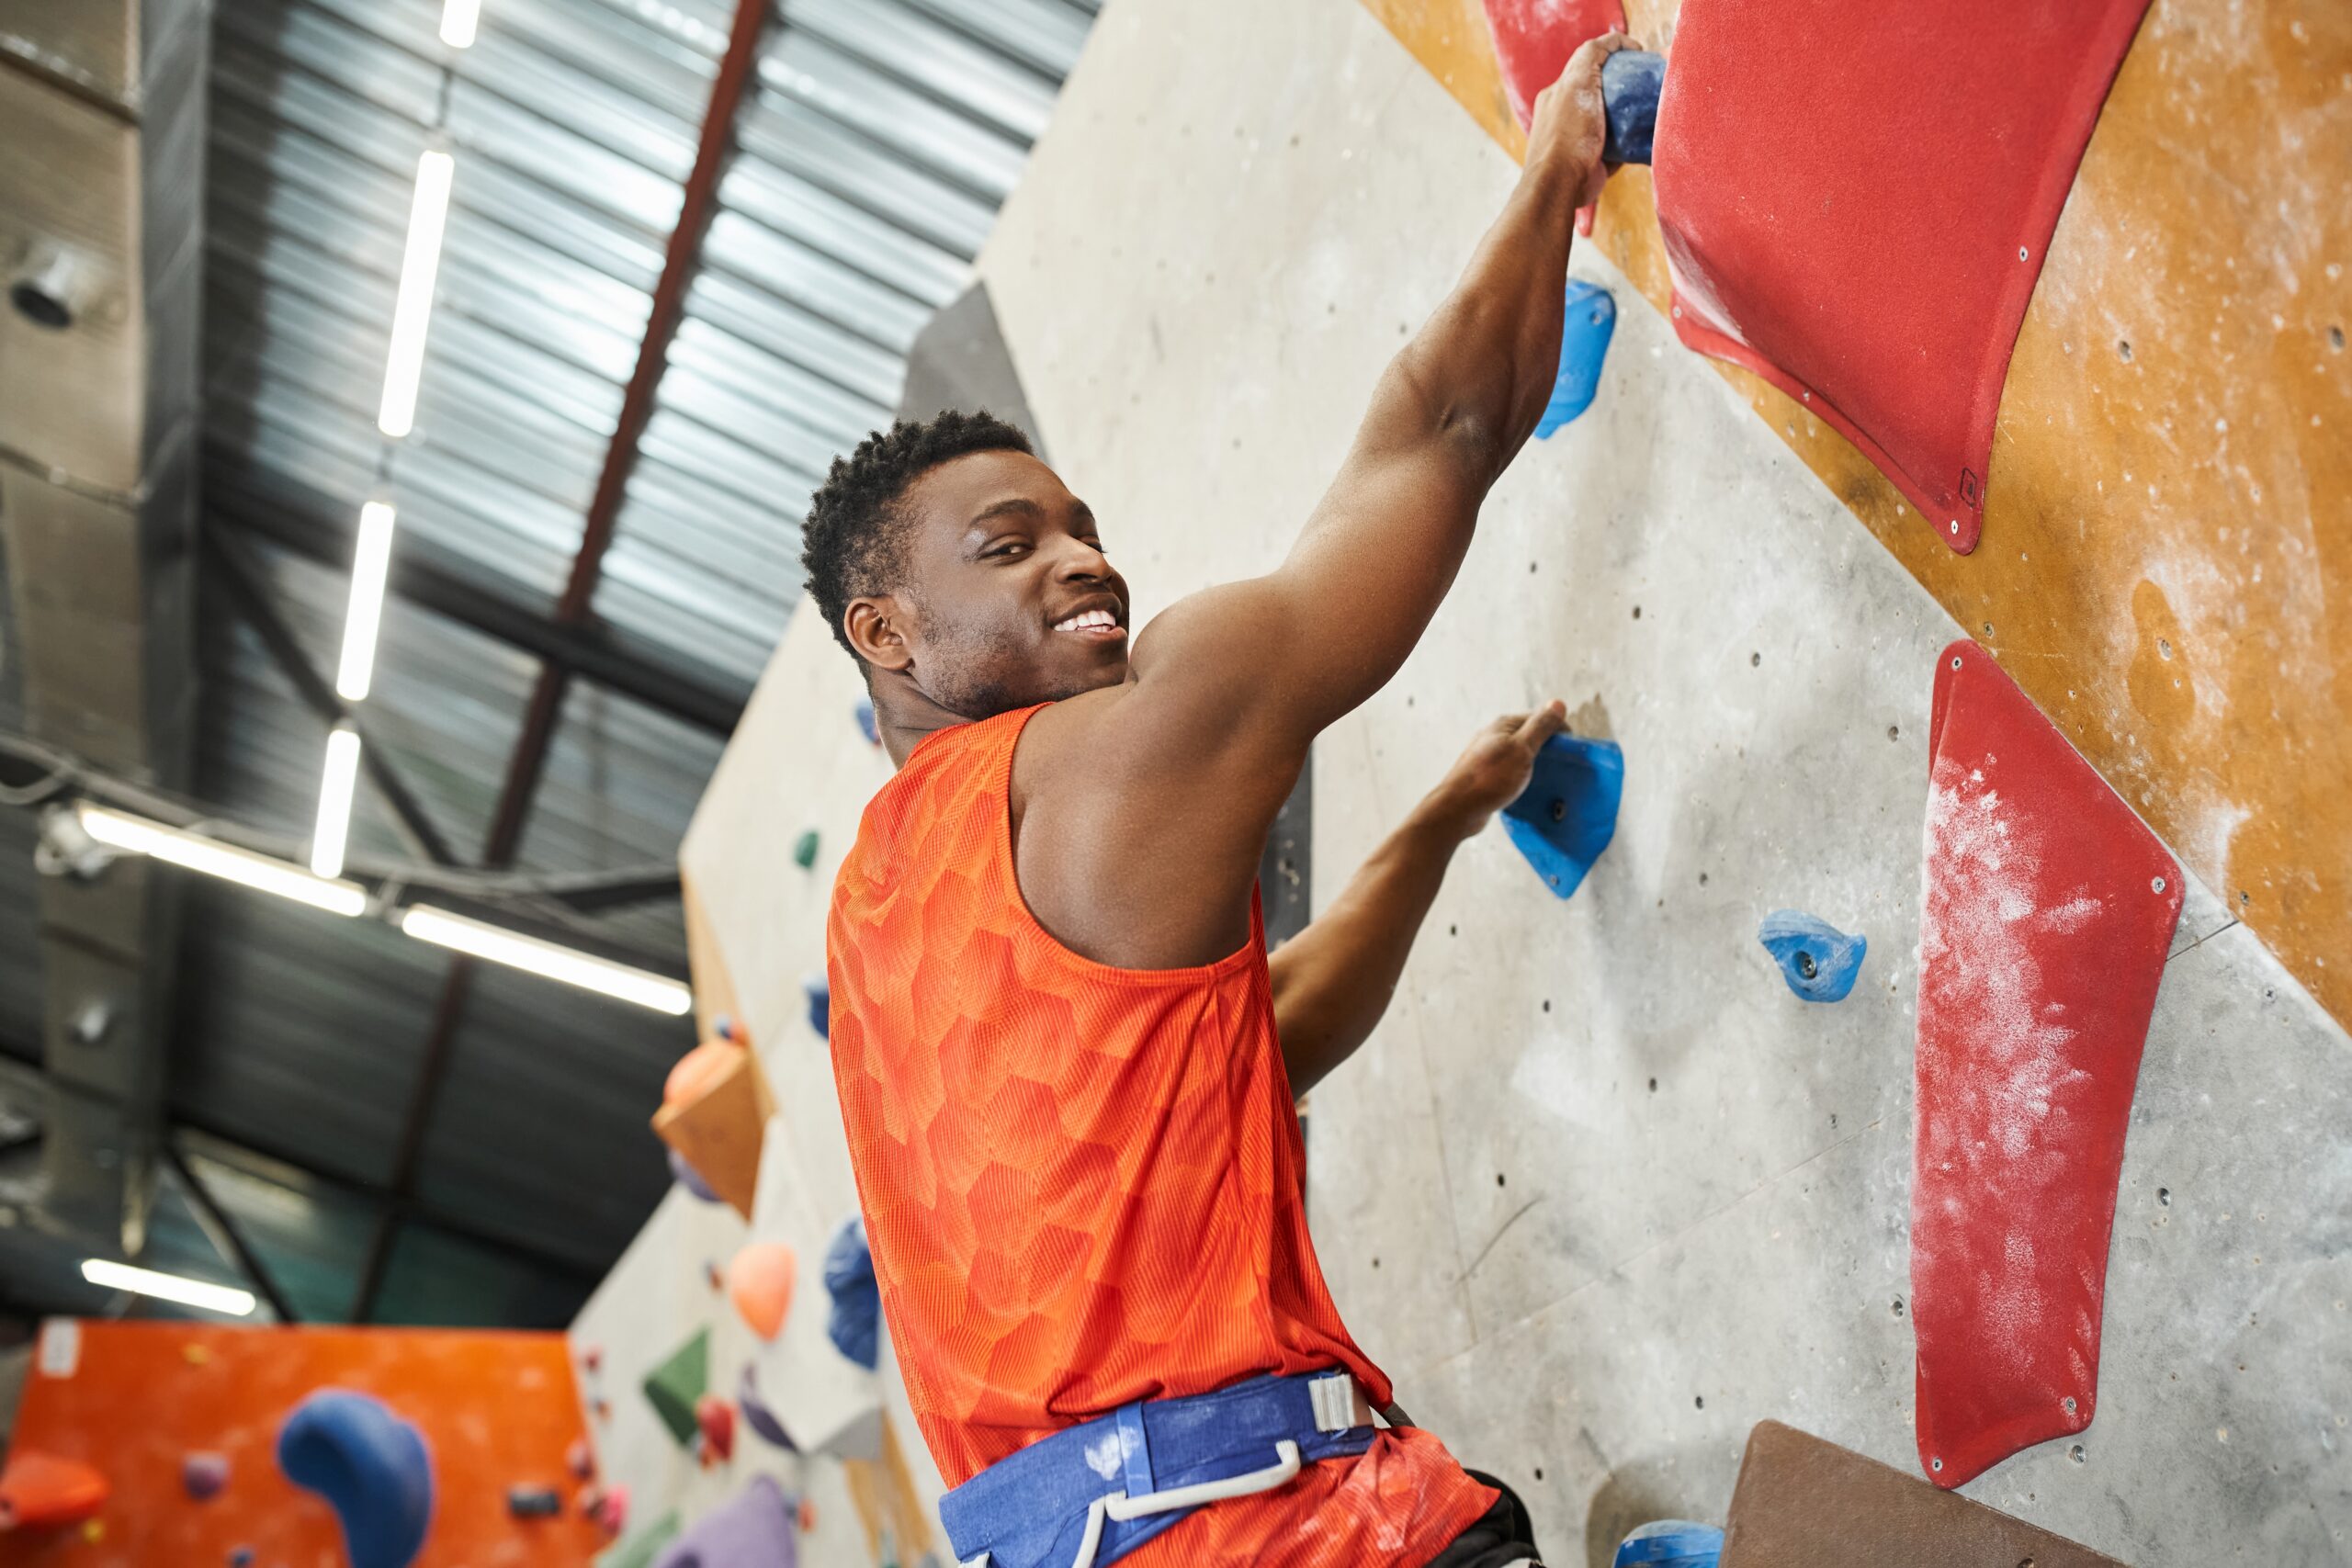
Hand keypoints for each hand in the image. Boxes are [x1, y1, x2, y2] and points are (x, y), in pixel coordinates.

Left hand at [1418, 702, 1567, 839]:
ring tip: (1546, 777)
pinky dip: (1520, 775)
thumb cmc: (1490, 778)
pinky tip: (1525, 787)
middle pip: (1528, 735)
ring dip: (1533, 762)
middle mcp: (1493, 736)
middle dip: (1546, 746)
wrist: (1458, 808)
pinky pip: (1509, 770)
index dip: (1558, 730)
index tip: (1572, 747)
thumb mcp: (1522, 749)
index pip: (1539, 718)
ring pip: (1518, 753)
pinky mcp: (1484, 775)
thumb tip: (1558, 703)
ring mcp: (1486, 756)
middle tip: (1562, 763)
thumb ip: (1540, 727)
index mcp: (1503, 725)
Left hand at [1527, 32, 1636, 205]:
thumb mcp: (1577, 84)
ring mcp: (1580, 139)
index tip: (1640, 53)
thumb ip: (1590, 57)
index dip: (1615, 51)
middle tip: (1649, 81)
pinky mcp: (1594, 161)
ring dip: (1632, 114)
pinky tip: (1645, 136)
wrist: (1561, 185)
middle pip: (1603, 90)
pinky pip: (1618, 145)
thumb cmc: (1568, 134)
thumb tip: (1610, 43)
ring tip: (1652, 107)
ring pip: (1613, 118)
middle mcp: (1566, 114)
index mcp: (1559, 92)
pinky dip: (1632, 141)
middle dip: (1627, 84)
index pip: (1589, 61)